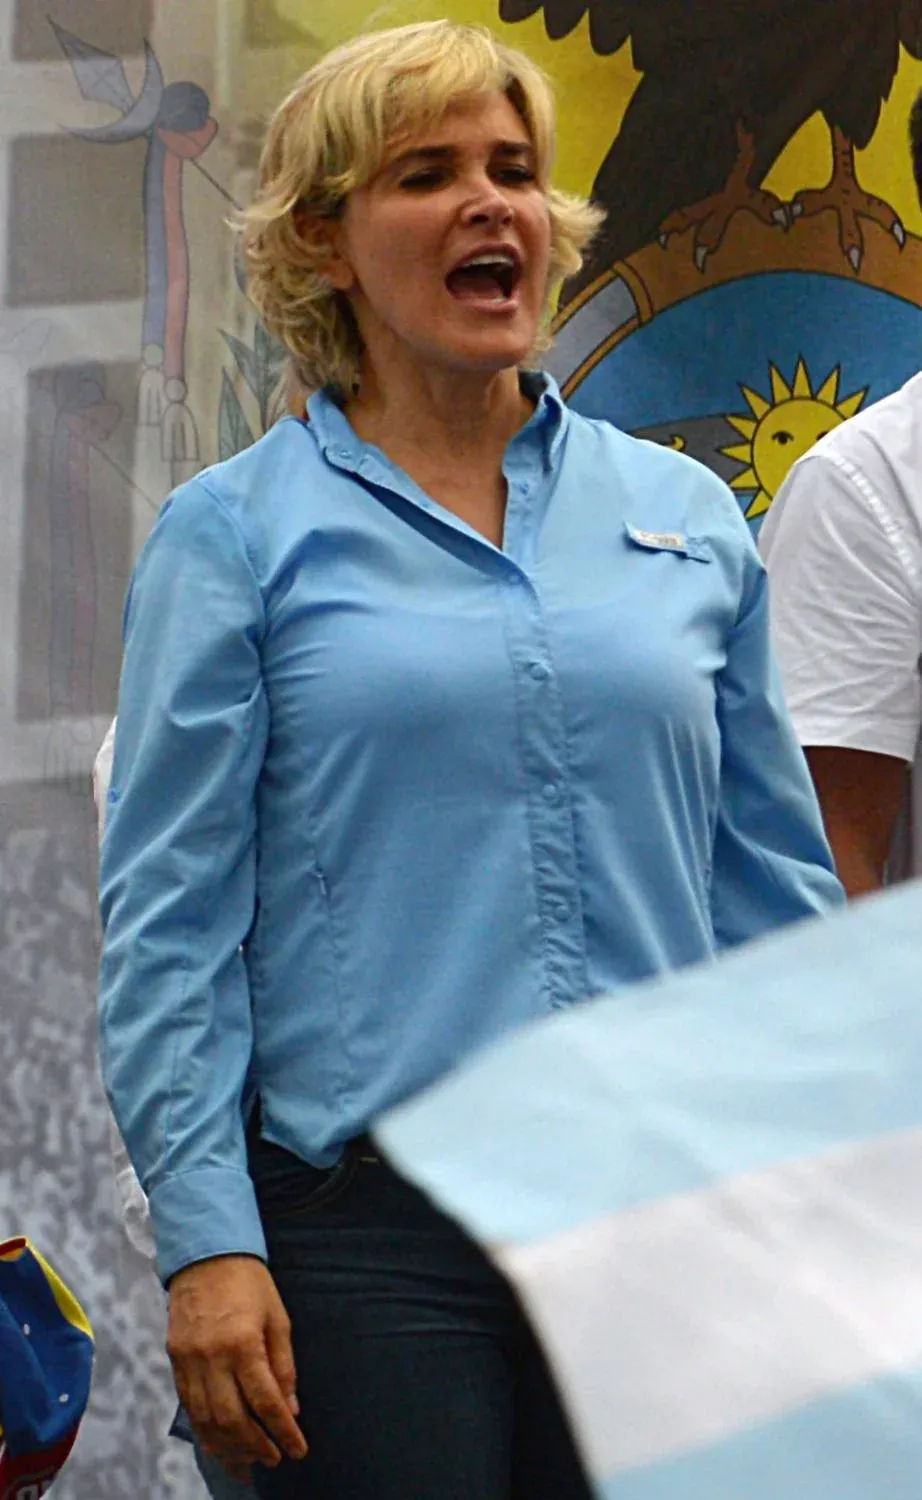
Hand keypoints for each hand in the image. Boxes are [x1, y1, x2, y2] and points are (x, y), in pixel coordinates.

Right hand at [167, 1254, 307, 1478]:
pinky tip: (218, 1444)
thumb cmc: (249, 1282)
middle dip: (255, 1447)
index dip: (283, 1432)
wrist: (205, 1254)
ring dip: (227, 1448)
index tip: (298, 1450)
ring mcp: (189, 1361)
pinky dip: (204, 1431)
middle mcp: (212, 1357)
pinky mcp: (174, 1360)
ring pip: (206, 1420)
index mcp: (244, 1343)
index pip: (266, 1401)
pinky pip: (188, 1406)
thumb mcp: (278, 1317)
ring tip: (246, 1464)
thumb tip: (291, 1408)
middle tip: (273, 1460)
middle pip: (233, 1419)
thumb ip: (283, 1365)